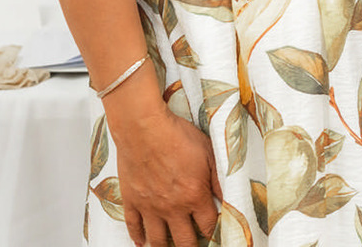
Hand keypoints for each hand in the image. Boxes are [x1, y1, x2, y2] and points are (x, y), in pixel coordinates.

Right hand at [108, 101, 221, 246]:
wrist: (143, 127)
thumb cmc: (176, 135)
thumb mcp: (208, 152)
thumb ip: (218, 179)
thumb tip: (229, 197)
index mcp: (194, 196)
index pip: (208, 226)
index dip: (213, 232)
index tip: (214, 234)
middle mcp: (173, 207)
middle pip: (184, 241)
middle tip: (193, 245)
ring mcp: (150, 206)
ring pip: (158, 239)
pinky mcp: (132, 200)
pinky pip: (133, 225)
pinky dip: (137, 237)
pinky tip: (141, 242)